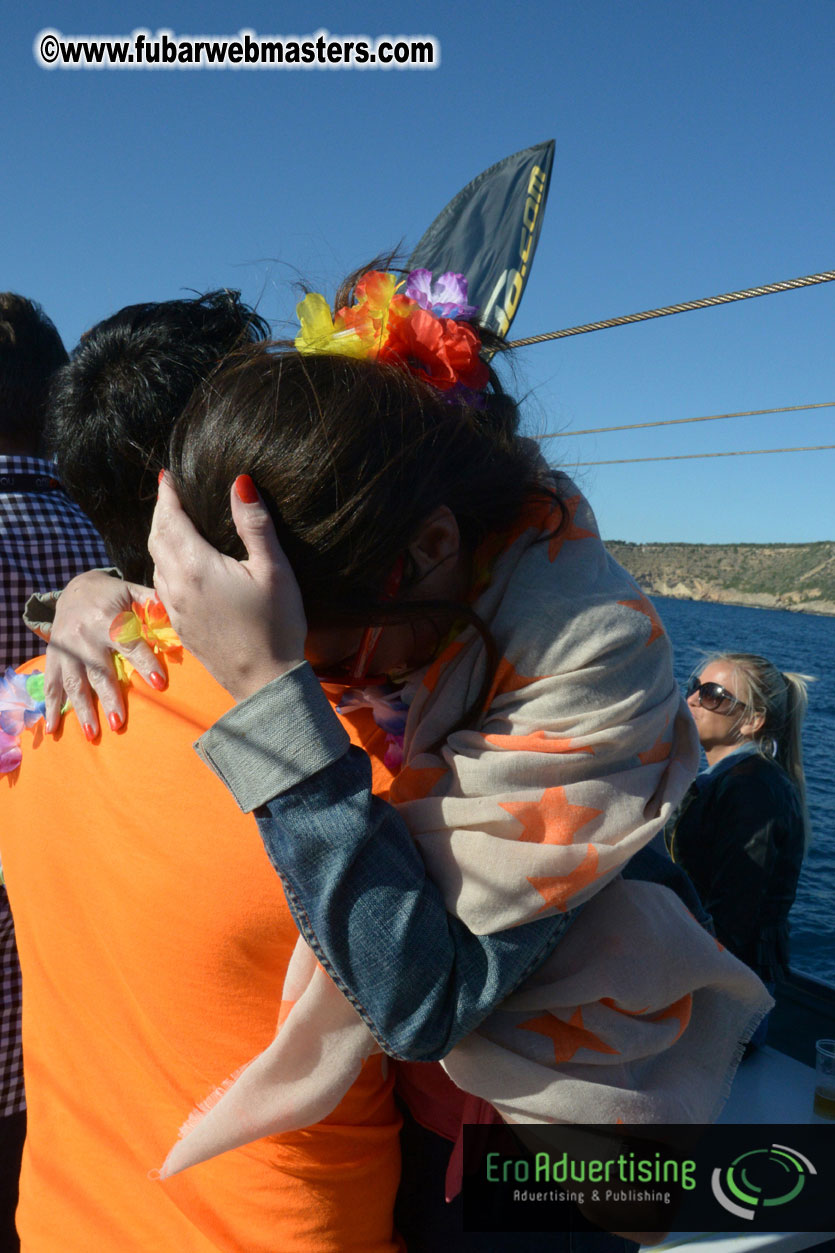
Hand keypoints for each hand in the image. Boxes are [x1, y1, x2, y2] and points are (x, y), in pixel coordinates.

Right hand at [44, 570, 160, 736]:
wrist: (74, 588)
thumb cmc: (111, 595)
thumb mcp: (131, 590)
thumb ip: (152, 602)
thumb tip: (174, 610)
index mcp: (106, 619)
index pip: (129, 644)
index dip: (145, 663)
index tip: (160, 683)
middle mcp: (83, 636)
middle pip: (98, 670)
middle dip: (109, 698)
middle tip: (119, 723)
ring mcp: (65, 648)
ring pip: (74, 682)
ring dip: (82, 710)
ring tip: (93, 735)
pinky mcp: (53, 656)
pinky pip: (50, 683)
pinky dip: (50, 707)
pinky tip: (53, 729)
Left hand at [148, 474, 307, 701]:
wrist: (264, 682)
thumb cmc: (277, 625)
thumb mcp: (274, 570)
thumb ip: (255, 525)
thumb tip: (240, 483)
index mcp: (196, 566)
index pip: (170, 519)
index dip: (168, 494)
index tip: (168, 476)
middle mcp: (176, 585)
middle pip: (156, 538)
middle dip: (161, 512)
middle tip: (170, 494)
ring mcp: (175, 608)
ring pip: (155, 562)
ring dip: (160, 537)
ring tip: (173, 523)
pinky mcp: (180, 626)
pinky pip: (161, 585)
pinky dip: (164, 563)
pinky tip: (179, 564)